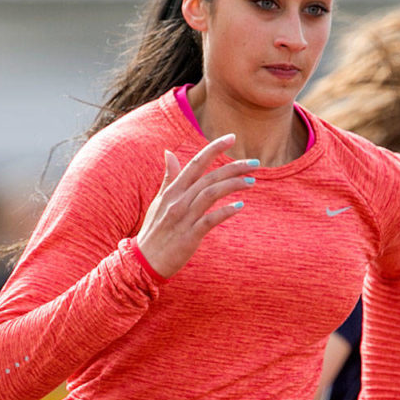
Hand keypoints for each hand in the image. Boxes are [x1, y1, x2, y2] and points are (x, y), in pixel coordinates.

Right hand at [136, 134, 256, 276]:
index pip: (196, 163)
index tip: (232, 137)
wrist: (143, 261)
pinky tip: (239, 206)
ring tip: (252, 182)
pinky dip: (226, 211)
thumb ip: (169, 178)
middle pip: (209, 177)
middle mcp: (178, 201)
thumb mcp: (159, 201)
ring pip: (211, 194)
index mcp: (173, 191)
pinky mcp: (190, 236)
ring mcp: (184, 218)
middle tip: (255, 162)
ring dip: (233, 185)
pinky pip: (210, 220)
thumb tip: (168, 152)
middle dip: (234, 167)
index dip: (214, 148)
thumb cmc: (154, 231)